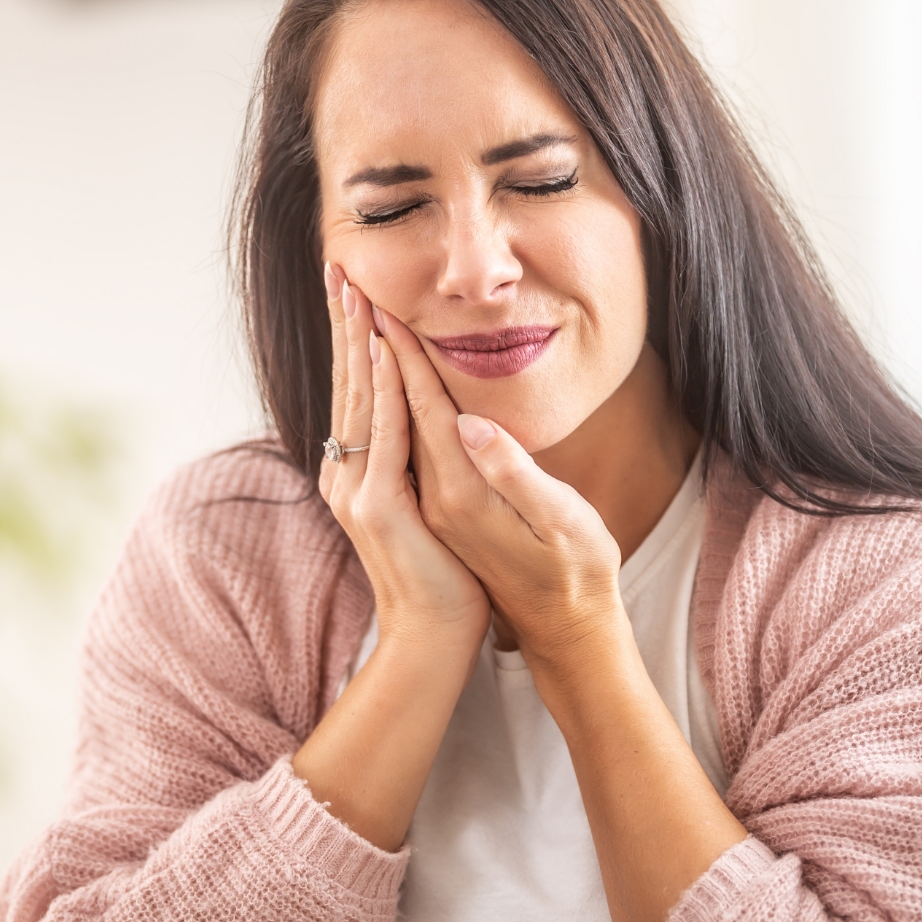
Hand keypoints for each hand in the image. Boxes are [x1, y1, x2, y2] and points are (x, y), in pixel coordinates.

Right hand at [318, 265, 490, 647]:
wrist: (435, 634)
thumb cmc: (442, 573)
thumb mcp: (424, 505)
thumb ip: (412, 465)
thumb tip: (416, 426)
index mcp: (359, 470)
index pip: (357, 389)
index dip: (353, 336)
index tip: (352, 288)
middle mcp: (348, 474)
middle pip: (348, 382)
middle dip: (345, 322)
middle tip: (340, 266)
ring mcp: (357, 490)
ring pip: (360, 398)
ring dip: (357, 339)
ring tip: (356, 290)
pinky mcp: (378, 507)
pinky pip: (383, 434)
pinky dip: (381, 389)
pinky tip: (381, 350)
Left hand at [371, 308, 624, 660]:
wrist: (557, 632)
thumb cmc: (575, 575)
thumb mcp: (560, 524)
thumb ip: (516, 474)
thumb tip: (472, 425)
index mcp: (459, 495)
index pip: (422, 409)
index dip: (405, 355)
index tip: (383, 307)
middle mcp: (433, 497)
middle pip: (387, 409)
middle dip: (369, 348)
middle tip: (346, 290)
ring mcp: (426, 504)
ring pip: (381, 423)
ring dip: (366, 368)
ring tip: (350, 320)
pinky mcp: (431, 507)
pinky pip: (394, 444)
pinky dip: (381, 403)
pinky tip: (377, 381)